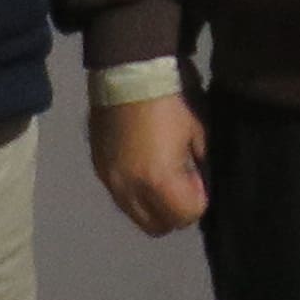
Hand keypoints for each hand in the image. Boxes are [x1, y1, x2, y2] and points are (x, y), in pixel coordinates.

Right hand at [89, 91, 205, 236]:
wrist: (128, 73)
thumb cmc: (172, 100)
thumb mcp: (199, 131)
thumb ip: (201, 165)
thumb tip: (200, 182)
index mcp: (159, 180)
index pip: (185, 216)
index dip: (198, 202)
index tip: (199, 181)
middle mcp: (130, 189)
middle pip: (157, 226)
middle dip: (175, 212)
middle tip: (184, 186)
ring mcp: (110, 181)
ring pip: (135, 215)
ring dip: (153, 206)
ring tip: (163, 176)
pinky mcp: (98, 169)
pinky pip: (119, 196)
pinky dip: (135, 192)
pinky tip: (143, 166)